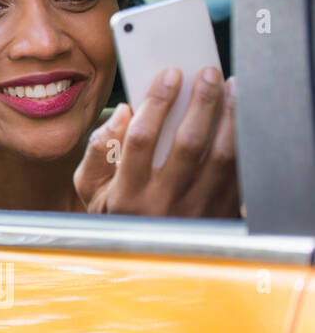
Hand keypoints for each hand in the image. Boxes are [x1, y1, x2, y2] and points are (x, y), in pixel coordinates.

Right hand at [74, 67, 240, 218]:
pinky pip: (239, 173)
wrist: (145, 259)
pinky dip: (243, 142)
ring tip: (230, 88)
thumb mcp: (89, 187)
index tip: (169, 74)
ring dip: (229, 117)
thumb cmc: (116, 213)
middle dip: (200, 101)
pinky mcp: (221, 214)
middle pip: (188, 143)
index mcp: (126, 194)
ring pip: (220, 157)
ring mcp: (196, 211)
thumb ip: (97, 149)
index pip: (141, 139)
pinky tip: (240, 118)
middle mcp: (163, 203)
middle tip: (207, 73)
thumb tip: (123, 114)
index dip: (156, 103)